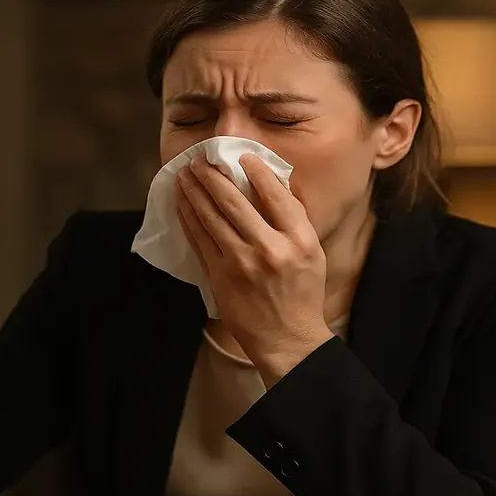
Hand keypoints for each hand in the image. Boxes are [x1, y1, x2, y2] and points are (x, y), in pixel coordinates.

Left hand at [175, 154, 334, 385]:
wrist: (287, 339)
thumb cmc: (302, 293)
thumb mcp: (313, 253)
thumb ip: (295, 220)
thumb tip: (272, 183)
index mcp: (299, 240)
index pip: (274, 195)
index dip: (255, 170)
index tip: (240, 155)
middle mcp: (270, 250)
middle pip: (234, 203)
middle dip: (212, 177)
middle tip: (199, 160)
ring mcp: (241, 265)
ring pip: (211, 219)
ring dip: (194, 193)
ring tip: (184, 174)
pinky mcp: (220, 278)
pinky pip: (200, 241)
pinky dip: (189, 219)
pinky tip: (182, 204)